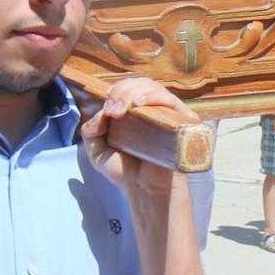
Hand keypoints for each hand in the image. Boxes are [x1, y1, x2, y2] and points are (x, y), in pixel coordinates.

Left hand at [82, 73, 197, 206]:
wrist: (144, 191)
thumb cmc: (125, 171)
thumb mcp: (97, 150)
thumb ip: (91, 130)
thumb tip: (100, 115)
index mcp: (137, 111)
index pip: (130, 86)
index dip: (116, 91)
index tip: (107, 111)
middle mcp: (155, 109)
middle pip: (141, 83)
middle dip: (122, 92)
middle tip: (113, 111)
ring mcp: (169, 115)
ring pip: (155, 88)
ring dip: (134, 93)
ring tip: (122, 110)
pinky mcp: (183, 123)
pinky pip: (171, 102)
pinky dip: (155, 97)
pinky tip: (139, 105)